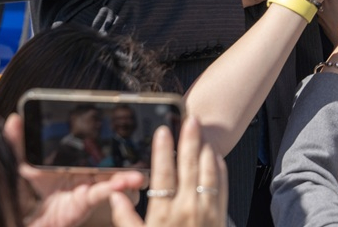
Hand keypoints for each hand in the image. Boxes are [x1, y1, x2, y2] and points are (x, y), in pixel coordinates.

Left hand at [3, 113, 145, 226]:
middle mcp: (91, 168)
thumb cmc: (41, 190)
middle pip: (110, 156)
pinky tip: (125, 182)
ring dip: (127, 173)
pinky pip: (104, 191)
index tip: (120, 115)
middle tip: (134, 137)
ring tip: (137, 172)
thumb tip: (14, 119)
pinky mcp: (90, 198)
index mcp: (80, 156)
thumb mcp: (28, 164)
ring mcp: (92, 183)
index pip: (95, 140)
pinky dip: (116, 187)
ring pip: (114, 174)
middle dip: (126, 149)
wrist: (40, 217)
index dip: (107, 128)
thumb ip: (19, 143)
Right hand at [109, 117, 226, 226]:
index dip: (163, 150)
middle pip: (189, 167)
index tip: (163, 131)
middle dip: (190, 140)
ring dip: (205, 150)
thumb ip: (125, 217)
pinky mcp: (220, 216)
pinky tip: (215, 157)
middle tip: (191, 120)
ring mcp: (206, 212)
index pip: (163, 174)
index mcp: (163, 215)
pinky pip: (222, 186)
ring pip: (208, 173)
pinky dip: (219, 169)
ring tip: (203, 132)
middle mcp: (186, 210)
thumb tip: (115, 194)